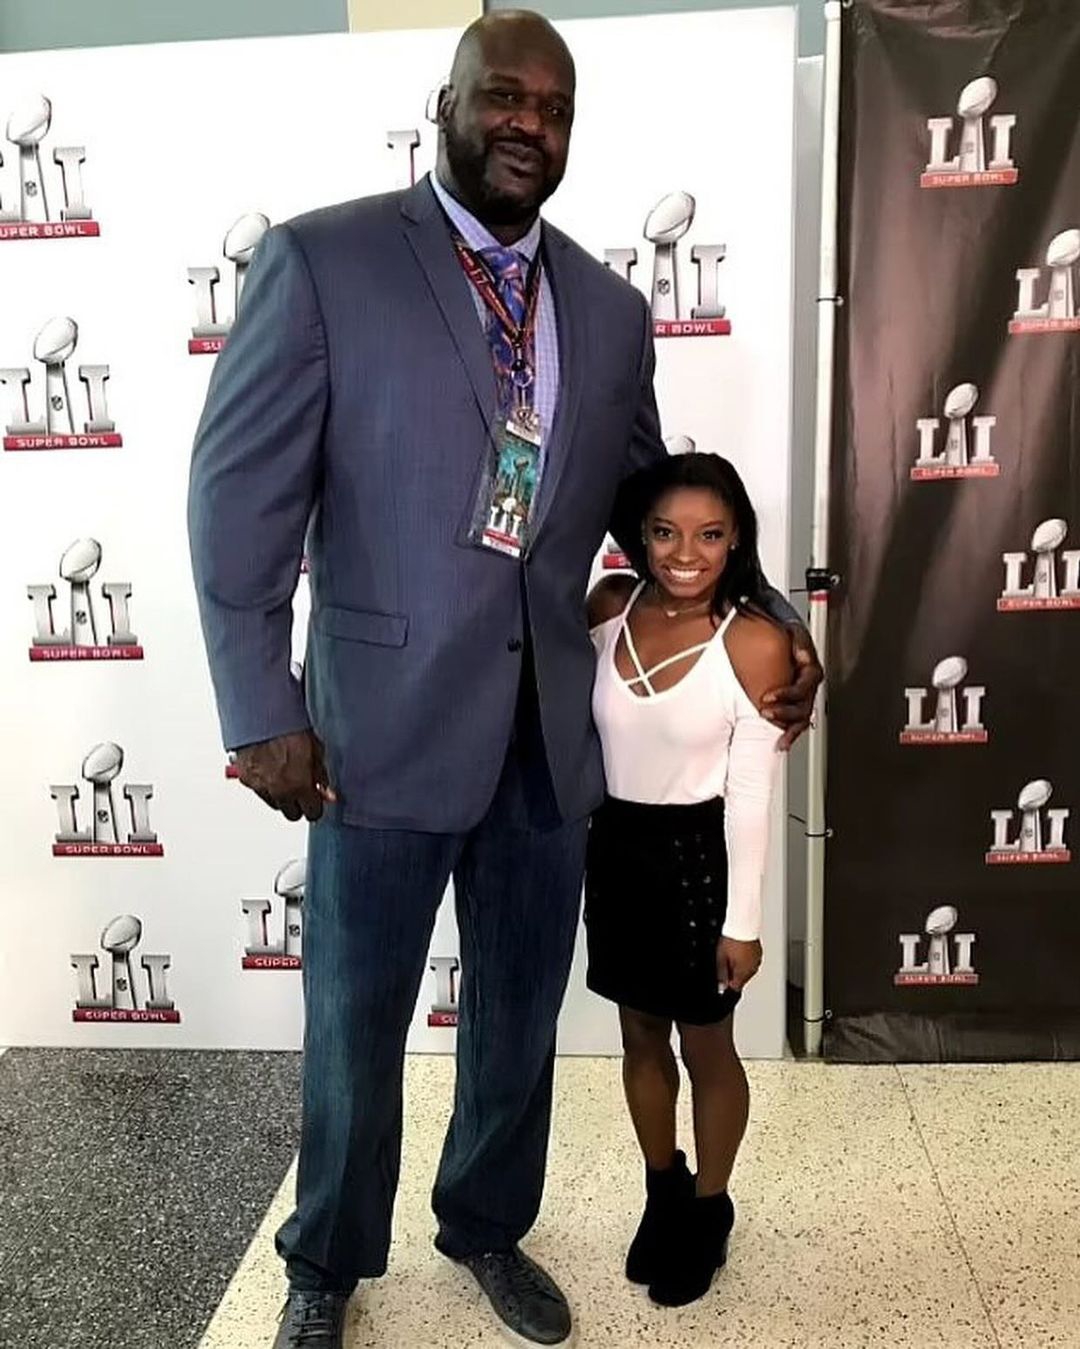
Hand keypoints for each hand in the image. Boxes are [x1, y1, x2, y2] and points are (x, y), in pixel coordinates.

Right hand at [233, 730, 335, 821]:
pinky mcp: (245, 778)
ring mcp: (259, 786)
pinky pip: (258, 790)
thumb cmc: (289, 726)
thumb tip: (328, 791)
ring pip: (274, 803)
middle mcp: (277, 790)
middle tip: (302, 790)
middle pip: (291, 814)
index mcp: (298, 786)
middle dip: (298, 804)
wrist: (262, 713)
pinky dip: (265, 784)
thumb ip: (321, 775)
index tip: (317, 800)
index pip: (312, 812)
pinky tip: (270, 769)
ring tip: (285, 776)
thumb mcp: (316, 750)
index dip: (316, 806)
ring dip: (281, 796)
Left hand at [717, 937, 761, 992]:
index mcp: (743, 972)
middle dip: (734, 973)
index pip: (736, 987)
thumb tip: (721, 986)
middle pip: (742, 979)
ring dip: (740, 966)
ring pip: (747, 970)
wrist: (743, 924)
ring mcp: (757, 960)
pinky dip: (746, 958)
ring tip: (734, 953)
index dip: (728, 982)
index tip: (724, 975)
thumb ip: (722, 974)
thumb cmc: (732, 939)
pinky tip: (740, 950)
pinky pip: (751, 961)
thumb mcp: (721, 958)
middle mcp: (752, 968)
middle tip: (727, 960)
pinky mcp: (759, 953)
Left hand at [761, 625, 822, 749]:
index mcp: (812, 671)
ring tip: (779, 738)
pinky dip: (790, 734)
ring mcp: (806, 698)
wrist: (785, 637)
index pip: (802, 688)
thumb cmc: (789, 636)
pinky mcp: (798, 705)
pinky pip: (797, 723)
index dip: (786, 694)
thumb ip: (798, 643)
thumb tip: (801, 654)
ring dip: (789, 729)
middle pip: (803, 707)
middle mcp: (811, 687)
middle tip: (765, 713)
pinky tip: (782, 744)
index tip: (767, 697)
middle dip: (784, 714)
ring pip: (802, 719)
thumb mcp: (794, 634)